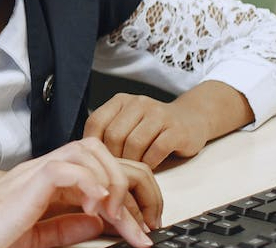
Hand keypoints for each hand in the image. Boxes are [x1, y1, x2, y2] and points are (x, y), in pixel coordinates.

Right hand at [0, 138, 156, 247]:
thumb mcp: (35, 239)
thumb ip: (65, 228)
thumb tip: (101, 222)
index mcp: (45, 183)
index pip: (96, 169)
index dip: (123, 196)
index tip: (138, 232)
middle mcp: (42, 170)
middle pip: (99, 151)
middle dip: (130, 182)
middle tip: (142, 224)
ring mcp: (34, 172)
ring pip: (89, 150)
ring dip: (113, 183)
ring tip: (119, 218)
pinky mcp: (27, 182)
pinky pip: (68, 167)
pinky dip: (90, 184)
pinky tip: (97, 210)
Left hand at [83, 81, 254, 168]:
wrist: (191, 119)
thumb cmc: (152, 129)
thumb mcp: (128, 124)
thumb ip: (108, 135)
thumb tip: (85, 160)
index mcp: (121, 101)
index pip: (96, 122)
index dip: (92, 147)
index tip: (96, 164)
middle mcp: (138, 103)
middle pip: (114, 135)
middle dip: (113, 160)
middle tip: (115, 175)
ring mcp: (158, 114)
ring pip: (134, 144)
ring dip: (131, 165)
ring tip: (131, 175)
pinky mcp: (175, 130)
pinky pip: (155, 151)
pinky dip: (149, 166)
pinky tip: (148, 171)